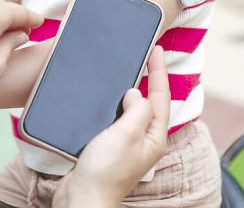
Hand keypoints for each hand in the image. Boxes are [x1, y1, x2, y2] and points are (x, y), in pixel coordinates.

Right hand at [53, 46, 170, 207]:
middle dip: (149, 80)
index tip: (156, 50)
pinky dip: (113, 106)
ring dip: (129, 92)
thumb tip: (136, 94)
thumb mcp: (126, 134)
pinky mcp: (109, 149)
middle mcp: (143, 141)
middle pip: (150, 103)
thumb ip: (137, 110)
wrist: (82, 198)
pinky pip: (115, 121)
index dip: (159, 72)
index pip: (161, 97)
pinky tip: (105, 100)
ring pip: (131, 111)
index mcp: (154, 137)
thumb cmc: (105, 171)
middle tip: (145, 57)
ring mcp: (126, 146)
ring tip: (126, 72)